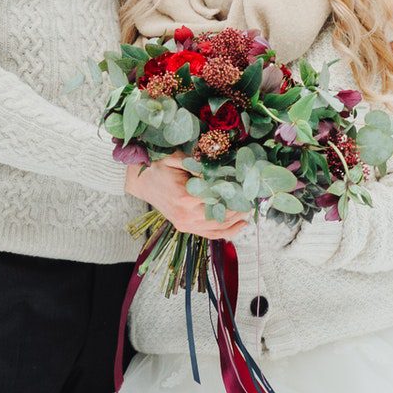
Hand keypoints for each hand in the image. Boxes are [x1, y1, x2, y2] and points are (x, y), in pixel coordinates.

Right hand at [124, 155, 249, 239]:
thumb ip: (198, 163)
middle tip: (252, 195)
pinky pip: (210, 234)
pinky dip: (227, 232)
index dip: (234, 191)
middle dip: (238, 205)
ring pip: (219, 226)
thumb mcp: (176, 158)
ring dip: (237, 218)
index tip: (246, 184)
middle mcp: (186, 215)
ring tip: (249, 208)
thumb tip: (220, 168)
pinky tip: (240, 224)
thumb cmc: (157, 167)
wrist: (140, 181)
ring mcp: (186, 224)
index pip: (218, 196)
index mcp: (185, 197)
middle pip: (222, 213)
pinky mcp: (185, 227)